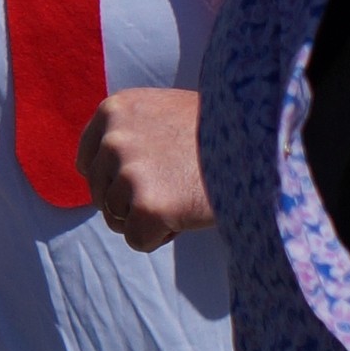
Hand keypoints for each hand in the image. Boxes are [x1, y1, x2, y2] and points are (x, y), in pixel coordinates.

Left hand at [77, 87, 212, 248]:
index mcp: (113, 110)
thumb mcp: (161, 114)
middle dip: (132, 200)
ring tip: (184, 194)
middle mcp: (114, 138)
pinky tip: (186, 213)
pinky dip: (160, 237)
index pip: (88, 163)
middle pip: (100, 194)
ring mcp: (128, 173)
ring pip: (115, 220)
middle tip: (176, 183)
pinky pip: (136, 240)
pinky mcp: (147, 207)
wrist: (260, 145)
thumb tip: (91, 168)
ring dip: (147, 218)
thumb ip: (127, 134)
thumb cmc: (216, 133)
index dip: (118, 178)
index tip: (151, 175)